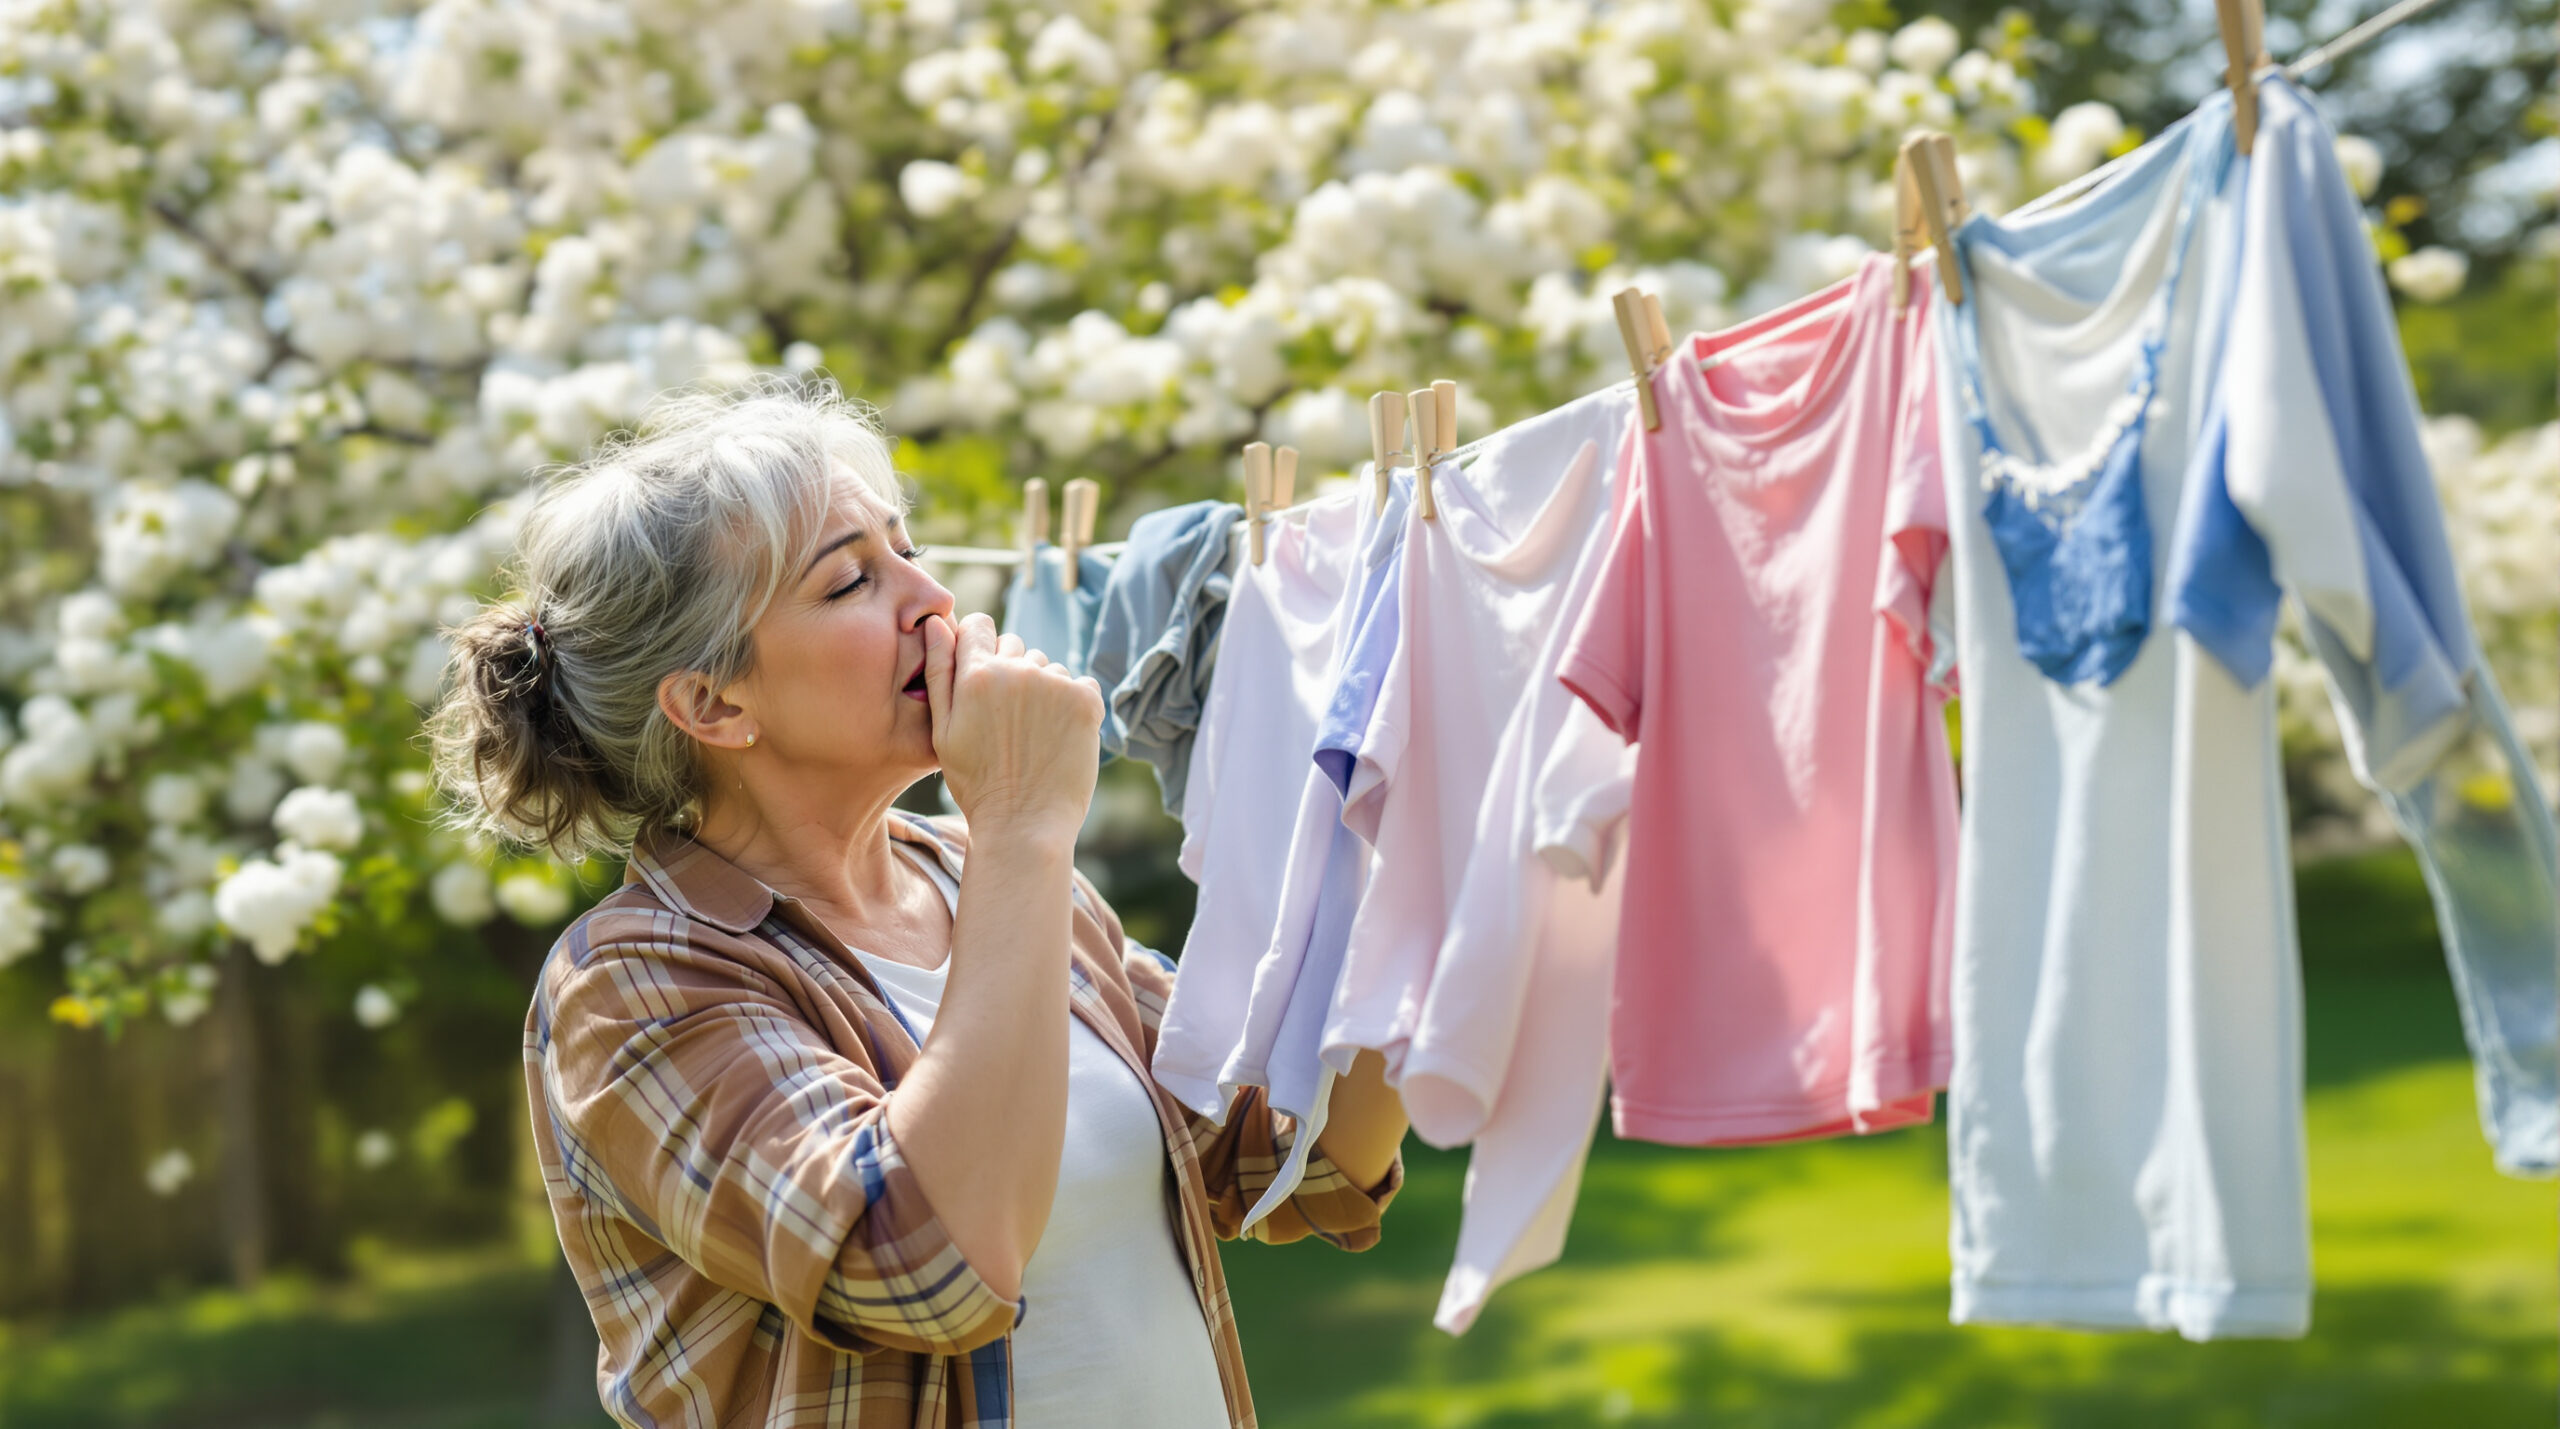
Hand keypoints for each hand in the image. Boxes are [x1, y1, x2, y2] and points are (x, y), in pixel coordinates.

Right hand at [922, 612, 1102, 844]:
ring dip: (1042, 690)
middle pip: (1014, 646)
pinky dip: (1072, 704)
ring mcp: (1055, 683)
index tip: (981, 675)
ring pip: (1047, 667)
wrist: (1025, 824)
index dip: (978, 646)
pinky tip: (1057, 737)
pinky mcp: (1086, 700)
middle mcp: (1018, 669)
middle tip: (1006, 720)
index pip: (979, 625)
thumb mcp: (942, 729)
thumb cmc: (976, 781)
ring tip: (1032, 735)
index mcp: (977, 673)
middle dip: (1009, 671)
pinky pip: (1079, 684)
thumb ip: (939, 671)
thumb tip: (936, 622)